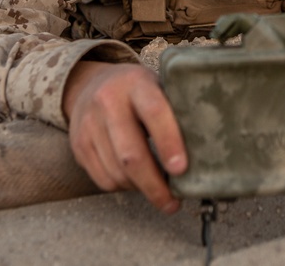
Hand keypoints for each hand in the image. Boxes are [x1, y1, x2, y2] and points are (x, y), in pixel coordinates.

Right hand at [62, 61, 186, 212]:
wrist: (91, 84)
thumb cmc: (137, 91)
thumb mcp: (157, 87)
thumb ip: (175, 110)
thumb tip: (205, 149)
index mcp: (136, 83)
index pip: (154, 113)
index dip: (169, 143)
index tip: (182, 169)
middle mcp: (108, 102)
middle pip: (131, 154)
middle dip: (155, 184)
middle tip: (173, 202)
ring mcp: (89, 124)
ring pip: (117, 172)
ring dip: (141, 189)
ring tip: (159, 191)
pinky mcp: (78, 144)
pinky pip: (103, 179)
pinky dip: (123, 187)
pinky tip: (137, 182)